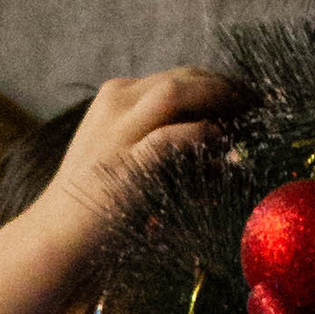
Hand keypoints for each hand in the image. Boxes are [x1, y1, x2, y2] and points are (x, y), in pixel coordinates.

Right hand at [42, 68, 240, 239]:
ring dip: (219, 98)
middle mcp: (115, 105)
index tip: (244, 96)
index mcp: (114, 98)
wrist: (55, 237)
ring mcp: (118, 131)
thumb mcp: (122, 154)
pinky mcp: (126, 163)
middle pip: (183, 76)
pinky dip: (202, 135)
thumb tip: (214, 138)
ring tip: (249, 113)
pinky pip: (172, 136)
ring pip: (178, 91)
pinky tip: (221, 143)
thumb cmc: (94, 202)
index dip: (216, 82)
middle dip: (226, 85)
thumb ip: (159, 137)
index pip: (177, 76)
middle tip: (259, 101)